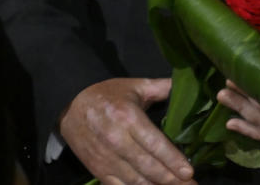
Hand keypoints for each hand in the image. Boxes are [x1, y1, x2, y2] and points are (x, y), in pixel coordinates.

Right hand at [59, 77, 194, 184]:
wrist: (70, 106)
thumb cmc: (107, 94)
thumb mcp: (136, 85)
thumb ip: (161, 87)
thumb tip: (186, 84)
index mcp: (128, 118)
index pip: (154, 144)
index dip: (172, 160)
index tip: (189, 172)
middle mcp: (117, 140)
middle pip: (147, 166)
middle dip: (170, 179)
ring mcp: (105, 158)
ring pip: (134, 180)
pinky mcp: (97, 169)